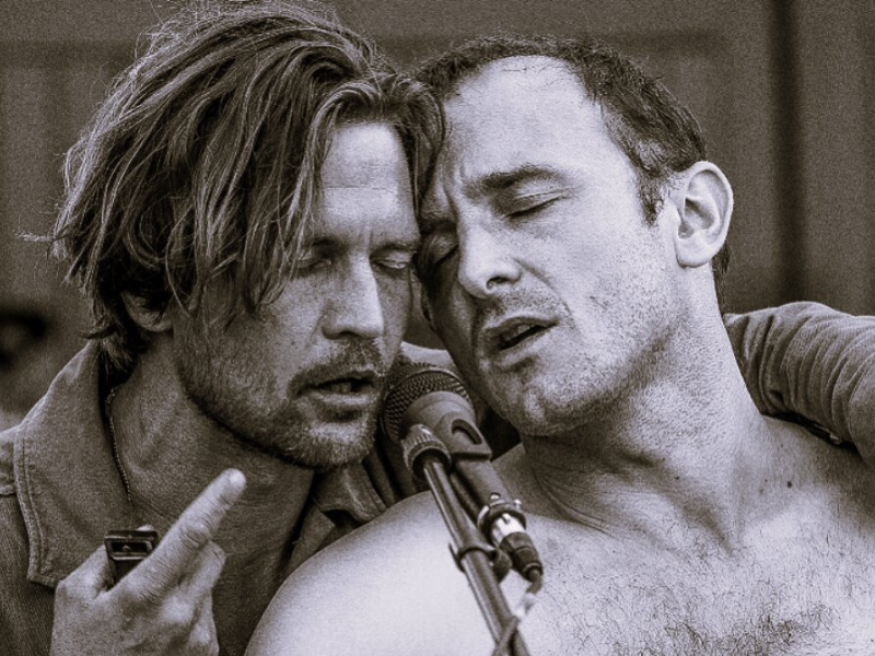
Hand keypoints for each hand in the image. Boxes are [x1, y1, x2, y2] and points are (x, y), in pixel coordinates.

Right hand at [50, 469, 245, 655]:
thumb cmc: (82, 649)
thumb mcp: (75, 598)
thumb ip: (106, 558)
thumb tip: (144, 534)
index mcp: (144, 595)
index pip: (190, 536)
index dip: (214, 502)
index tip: (234, 478)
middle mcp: (179, 614)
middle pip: (212, 553)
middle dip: (196, 546)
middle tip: (168, 560)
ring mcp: (196, 635)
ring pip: (210, 582)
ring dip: (190, 581)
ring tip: (155, 607)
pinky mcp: (207, 650)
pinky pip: (209, 611)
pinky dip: (192, 608)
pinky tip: (164, 627)